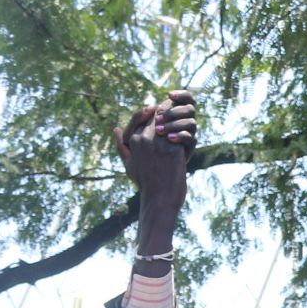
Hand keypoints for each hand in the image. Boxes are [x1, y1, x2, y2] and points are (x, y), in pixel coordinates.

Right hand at [112, 89, 196, 205]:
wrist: (159, 199)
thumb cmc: (145, 183)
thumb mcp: (128, 163)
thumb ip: (121, 145)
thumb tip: (116, 128)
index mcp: (132, 140)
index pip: (141, 116)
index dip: (151, 111)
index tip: (158, 110)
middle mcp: (143, 139)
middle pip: (156, 115)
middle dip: (166, 110)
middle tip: (176, 108)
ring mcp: (158, 143)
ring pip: (169, 121)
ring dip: (178, 117)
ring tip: (184, 116)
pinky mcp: (172, 149)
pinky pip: (182, 132)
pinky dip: (187, 132)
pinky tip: (191, 133)